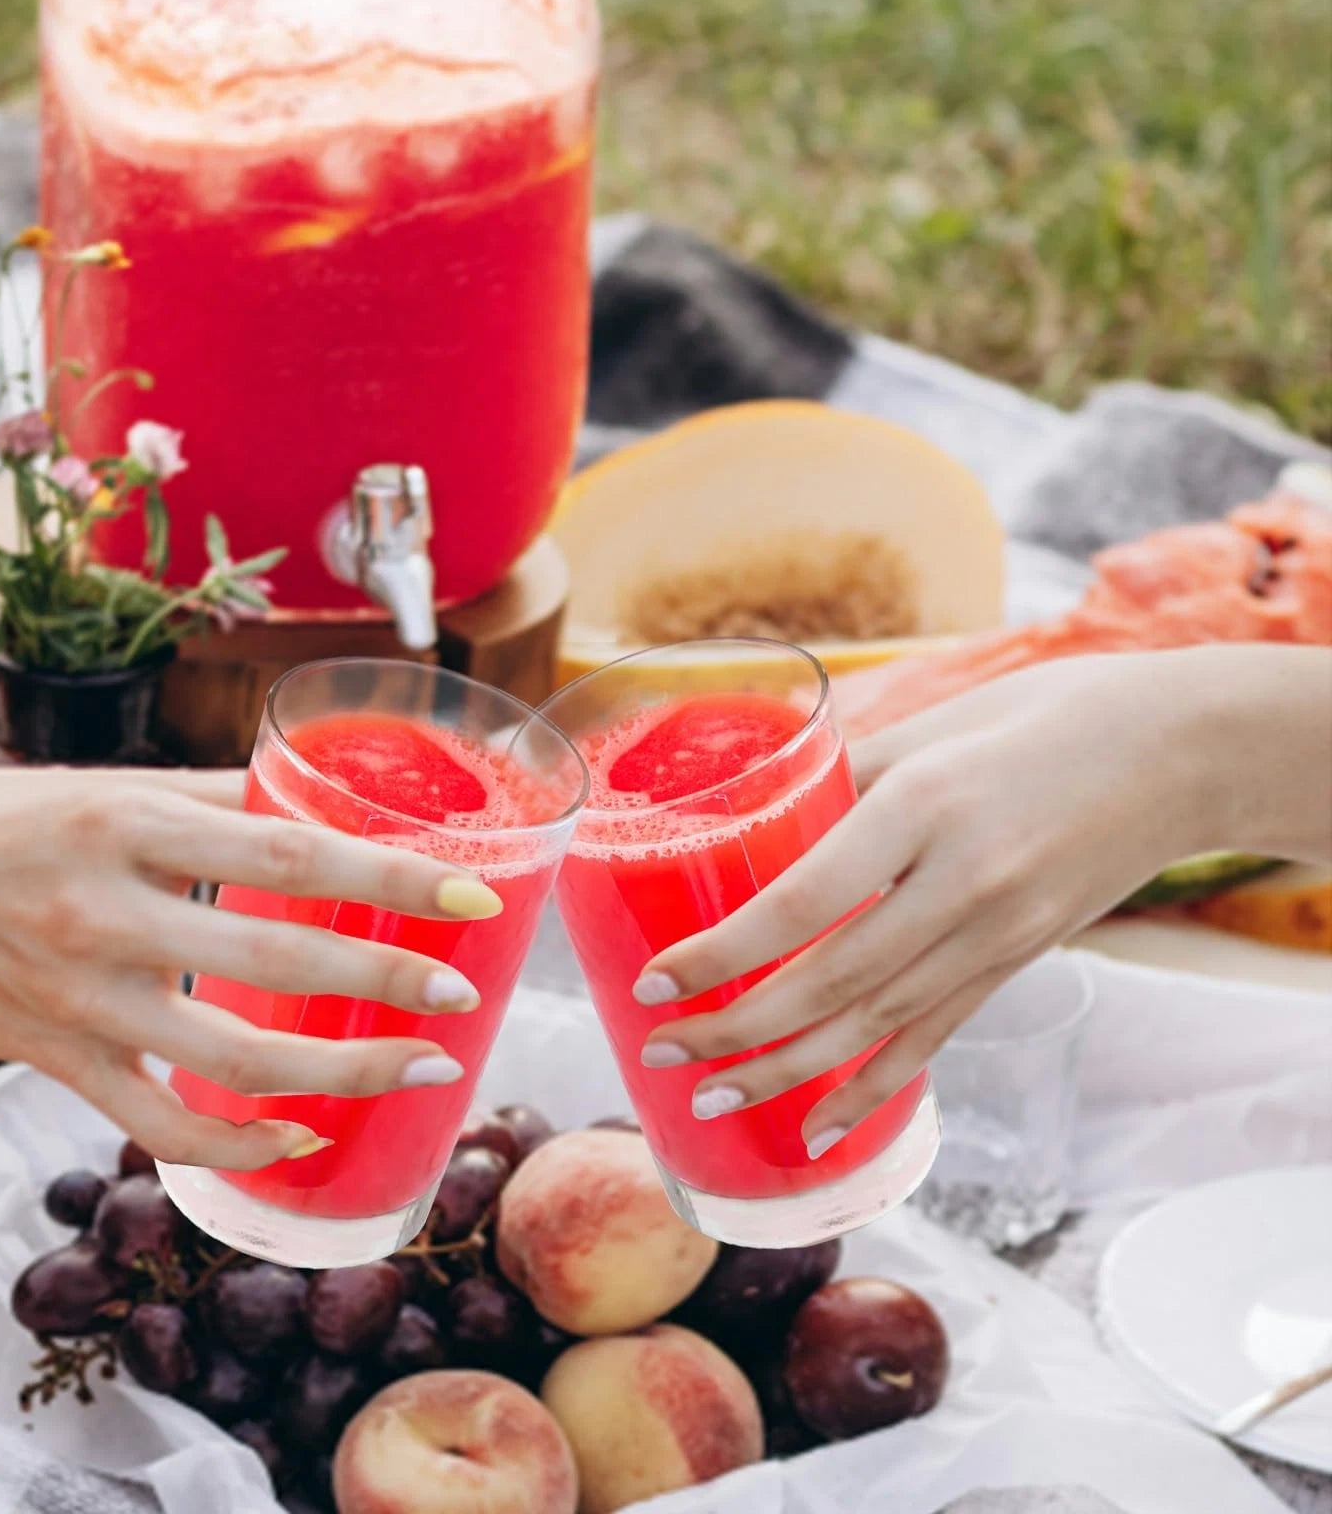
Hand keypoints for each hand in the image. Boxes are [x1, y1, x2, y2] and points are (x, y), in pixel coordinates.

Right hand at [0, 768, 502, 1168]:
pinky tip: (300, 1135)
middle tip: (461, 991)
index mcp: (133, 825)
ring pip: (233, 1060)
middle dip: (387, 981)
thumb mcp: (109, 789)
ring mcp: (83, 1001)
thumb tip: (320, 803)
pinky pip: (161, 1124)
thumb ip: (214, 800)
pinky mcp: (59, 1062)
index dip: (389, 877)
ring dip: (340, 1072)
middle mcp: (109, 914)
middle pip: (277, 958)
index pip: (289, 853)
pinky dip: (238, 1144)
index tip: (468, 892)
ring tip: (417, 1067)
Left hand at [632, 652, 1241, 1155]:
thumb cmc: (1049, 714)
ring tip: (710, 1093)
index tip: (656, 977)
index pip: (804, 902)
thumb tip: (758, 806)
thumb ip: (846, 771)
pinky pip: (932, 1038)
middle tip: (660, 1050)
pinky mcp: (1016, 963)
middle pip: (829, 980)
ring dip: (784, 1069)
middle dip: (734, 1026)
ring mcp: (995, 935)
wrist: (1184, 755)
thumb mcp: (936, 724)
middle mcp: (959, 884)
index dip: (724, 952)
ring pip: (874, 1024)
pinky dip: (871, 1089)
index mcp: (925, 806)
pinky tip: (816, 1125)